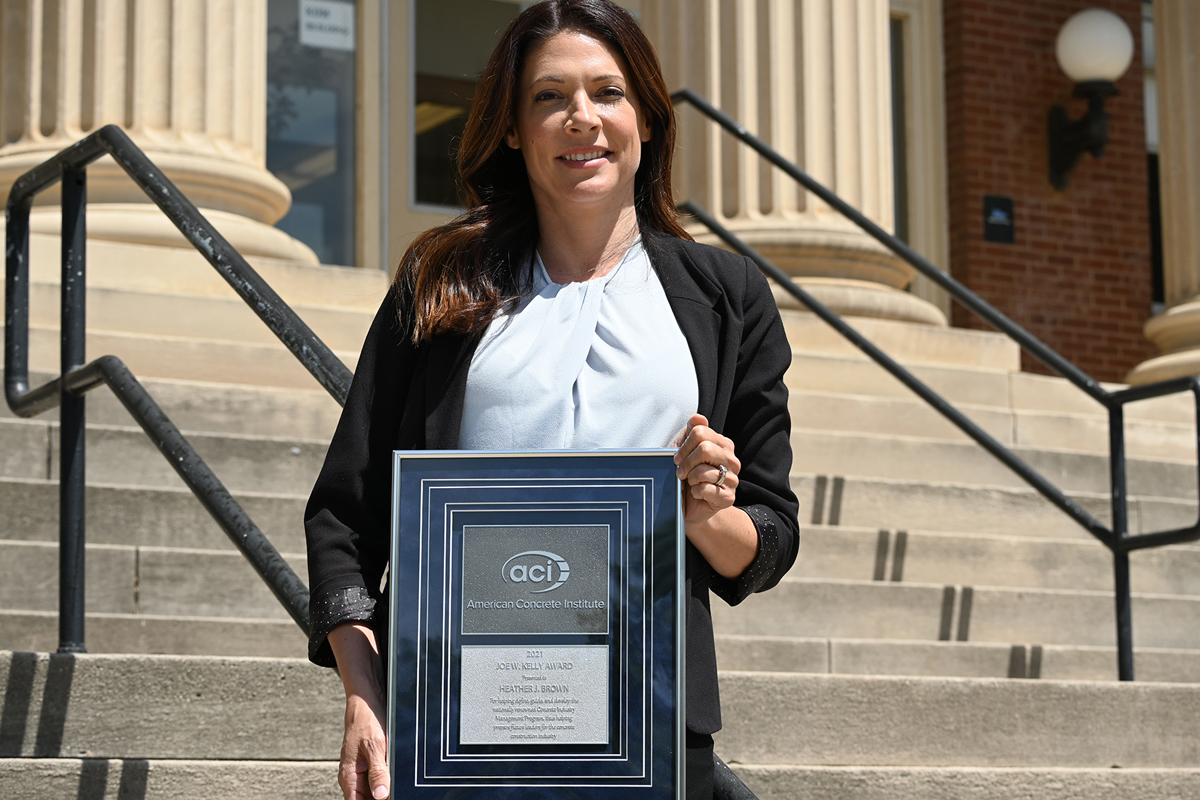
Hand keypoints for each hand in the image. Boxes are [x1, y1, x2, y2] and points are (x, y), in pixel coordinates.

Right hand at [328, 623, 389, 799]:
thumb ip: (378, 772)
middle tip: (398, 787)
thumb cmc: (367, 720)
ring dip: (387, 786)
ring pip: (376, 788)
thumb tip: (381, 795)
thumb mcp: (375, 746)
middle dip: (383, 795)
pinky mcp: (371, 762)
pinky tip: (397, 771)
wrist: (367, 700)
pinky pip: (380, 777)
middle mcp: (353, 777)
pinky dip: (389, 777)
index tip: (388, 798)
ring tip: (397, 776)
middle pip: (369, 798)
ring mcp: (362, 770)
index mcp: (349, 777)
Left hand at [674, 413, 739, 524]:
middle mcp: (732, 460)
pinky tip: (697, 493)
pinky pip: (707, 489)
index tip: (677, 458)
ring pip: (705, 470)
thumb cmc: (686, 475)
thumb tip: (698, 417)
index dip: (684, 445)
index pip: (701, 432)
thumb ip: (690, 432)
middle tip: (681, 472)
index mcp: (723, 445)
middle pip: (705, 449)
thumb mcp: (683, 450)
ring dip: (690, 478)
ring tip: (691, 483)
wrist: (688, 504)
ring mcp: (733, 479)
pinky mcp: (729, 497)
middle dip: (687, 462)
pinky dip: (696, 492)